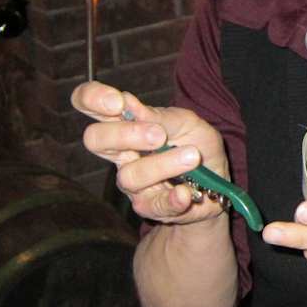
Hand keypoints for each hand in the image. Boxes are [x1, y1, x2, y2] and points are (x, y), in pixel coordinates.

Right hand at [71, 81, 229, 225]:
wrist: (217, 178)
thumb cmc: (195, 143)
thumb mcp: (186, 122)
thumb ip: (159, 116)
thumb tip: (129, 104)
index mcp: (125, 123)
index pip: (88, 103)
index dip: (91, 98)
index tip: (118, 103)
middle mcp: (120, 152)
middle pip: (94, 139)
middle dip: (124, 134)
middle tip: (158, 135)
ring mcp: (131, 183)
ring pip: (129, 175)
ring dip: (163, 164)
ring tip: (192, 157)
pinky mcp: (147, 207)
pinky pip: (153, 205)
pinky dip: (171, 198)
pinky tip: (185, 192)